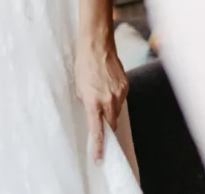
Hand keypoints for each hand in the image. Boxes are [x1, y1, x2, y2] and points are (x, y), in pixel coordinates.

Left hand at [74, 39, 128, 162]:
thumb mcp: (79, 89)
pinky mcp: (125, 86)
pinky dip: (115, 99)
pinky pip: (121, 99)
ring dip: (111, 111)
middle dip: (107, 129)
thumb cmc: (84, 65)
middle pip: (111, 125)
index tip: (99, 159)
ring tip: (103, 97)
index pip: (98, 132)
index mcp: (93, 103)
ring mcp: (119, 93)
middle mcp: (108, 101)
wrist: (97, 45)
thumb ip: (87, 104)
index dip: (99, 148)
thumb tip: (93, 113)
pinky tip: (109, 88)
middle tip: (102, 128)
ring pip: (117, 112)